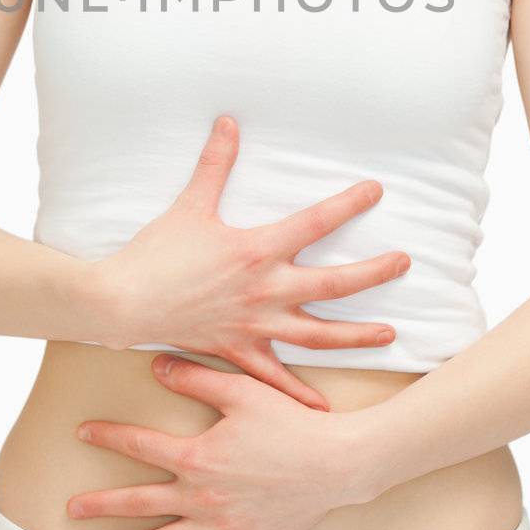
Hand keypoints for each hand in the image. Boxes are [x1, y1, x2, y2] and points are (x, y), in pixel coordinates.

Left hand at [68, 352, 375, 529]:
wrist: (336, 461)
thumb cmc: (290, 422)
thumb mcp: (241, 391)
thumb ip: (196, 378)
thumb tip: (156, 365)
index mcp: (197, 458)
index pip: (139, 446)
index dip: (108, 437)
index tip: (82, 432)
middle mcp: (203, 498)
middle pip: (141, 503)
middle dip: (102, 505)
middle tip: (72, 508)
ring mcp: (225, 528)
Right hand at [98, 115, 411, 412]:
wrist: (123, 302)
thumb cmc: (156, 253)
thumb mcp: (190, 204)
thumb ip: (215, 163)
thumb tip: (228, 122)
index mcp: (257, 250)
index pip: (315, 223)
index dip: (348, 204)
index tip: (376, 191)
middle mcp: (266, 289)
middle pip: (333, 283)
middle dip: (374, 273)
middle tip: (405, 264)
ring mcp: (255, 325)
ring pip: (318, 334)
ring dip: (356, 335)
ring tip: (389, 334)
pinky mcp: (238, 350)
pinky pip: (275, 376)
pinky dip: (299, 393)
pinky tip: (323, 408)